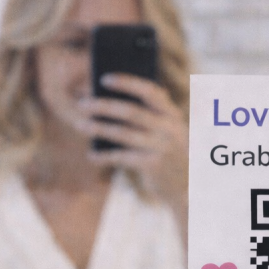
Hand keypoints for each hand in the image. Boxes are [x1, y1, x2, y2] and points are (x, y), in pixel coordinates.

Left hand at [77, 73, 188, 213]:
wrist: (189, 189)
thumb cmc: (171, 155)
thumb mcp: (169, 132)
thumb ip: (150, 117)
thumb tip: (109, 103)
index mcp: (173, 115)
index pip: (150, 91)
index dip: (127, 83)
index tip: (104, 79)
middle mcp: (169, 129)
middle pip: (130, 111)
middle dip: (103, 105)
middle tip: (82, 103)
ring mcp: (161, 148)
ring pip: (123, 133)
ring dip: (98, 128)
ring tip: (80, 125)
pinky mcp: (152, 166)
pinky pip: (121, 157)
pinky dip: (104, 156)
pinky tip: (91, 156)